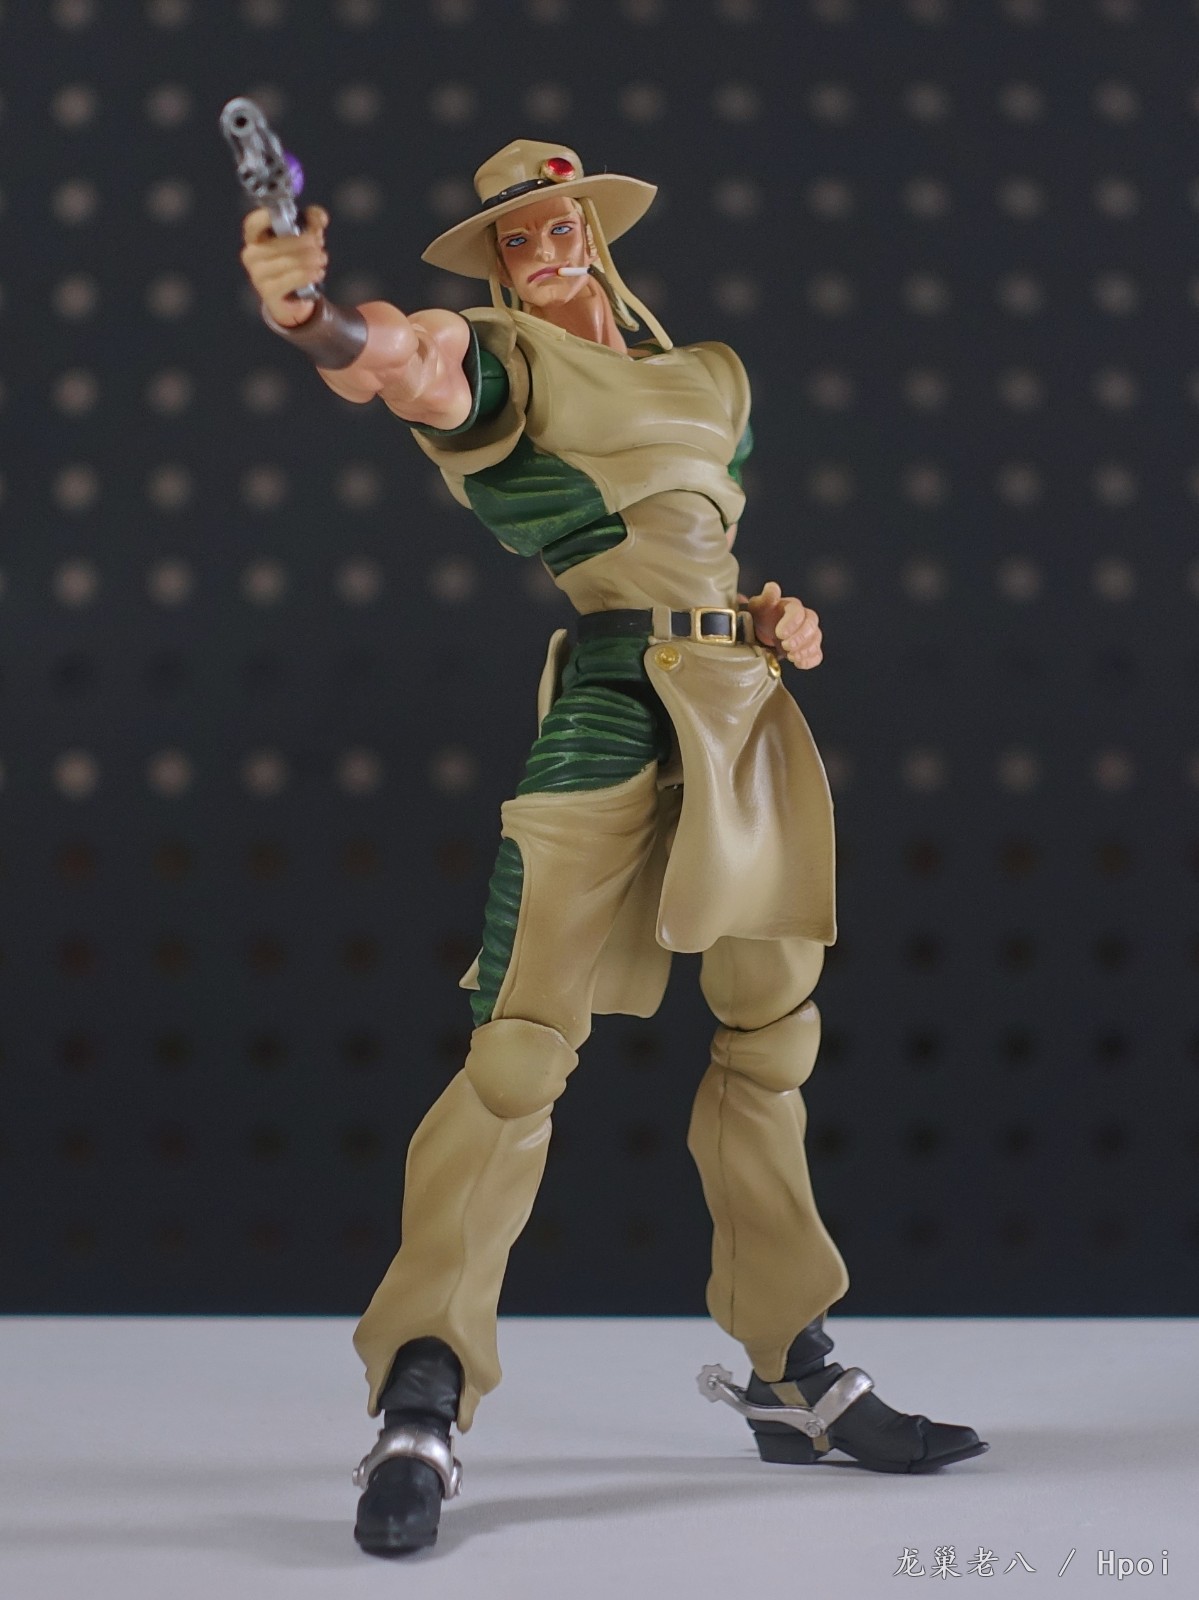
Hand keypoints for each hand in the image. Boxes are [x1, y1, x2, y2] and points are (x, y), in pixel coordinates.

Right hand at [239, 204, 328, 326]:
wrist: (294, 297)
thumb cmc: (294, 259)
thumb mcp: (305, 236)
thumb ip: (312, 221)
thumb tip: (321, 217)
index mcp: (255, 237)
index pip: (253, 224)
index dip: (266, 218)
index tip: (288, 217)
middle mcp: (251, 256)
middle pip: (277, 245)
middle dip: (302, 243)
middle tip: (319, 244)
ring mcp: (257, 276)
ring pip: (285, 263)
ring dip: (308, 260)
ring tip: (322, 259)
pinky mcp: (268, 294)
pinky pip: (288, 282)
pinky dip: (305, 276)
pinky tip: (317, 273)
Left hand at [744, 581, 822, 668]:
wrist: (759, 634)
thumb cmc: (759, 618)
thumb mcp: (757, 607)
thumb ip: (765, 598)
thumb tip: (772, 588)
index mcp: (790, 606)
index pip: (798, 611)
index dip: (792, 623)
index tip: (779, 634)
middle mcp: (803, 618)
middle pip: (811, 624)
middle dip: (800, 637)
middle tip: (785, 646)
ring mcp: (807, 634)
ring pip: (816, 639)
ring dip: (805, 649)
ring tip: (790, 656)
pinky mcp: (808, 649)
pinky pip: (817, 654)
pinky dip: (810, 660)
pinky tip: (798, 663)